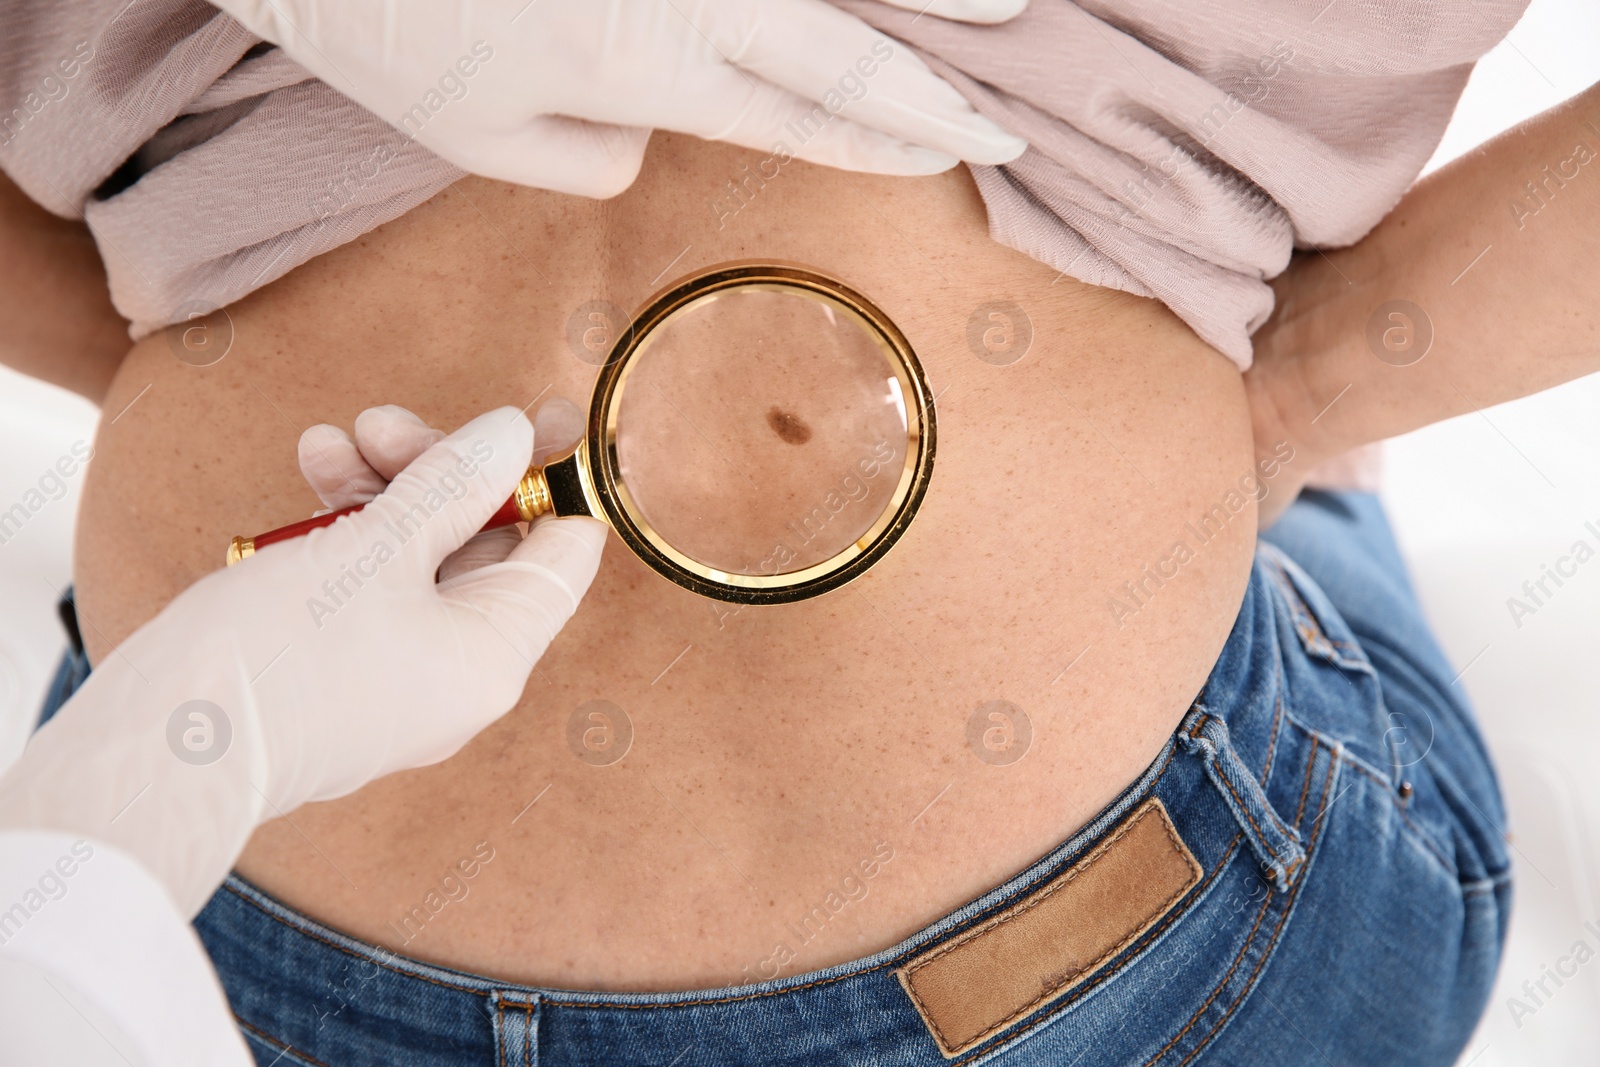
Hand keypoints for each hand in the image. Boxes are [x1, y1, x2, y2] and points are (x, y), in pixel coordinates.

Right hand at [0, 407, 605, 912]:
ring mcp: (397, 678)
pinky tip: (309, 476)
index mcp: (494, 657)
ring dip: (381, 489)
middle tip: (385, 422)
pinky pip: (366, 588)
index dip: (555, 479)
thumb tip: (512, 435)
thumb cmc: (276, 658)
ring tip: (329, 441)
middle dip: (438, 473)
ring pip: (415, 559)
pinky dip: (344, 532)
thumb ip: (450, 487)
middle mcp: (457, 676)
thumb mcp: (374, 551)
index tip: (540, 413)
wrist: (153, 754)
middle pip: (482, 547)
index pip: (562, 556)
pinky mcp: (339, 673)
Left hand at [207, 0, 1029, 195]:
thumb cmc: (375, 17)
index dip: (883, 139)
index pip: (797, 113)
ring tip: (999, 11)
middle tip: (1000, 119)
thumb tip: (650, 140)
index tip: (952, 153)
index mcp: (649, 67)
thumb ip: (586, 155)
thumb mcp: (475, 134)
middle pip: (838, 43)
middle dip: (927, 88)